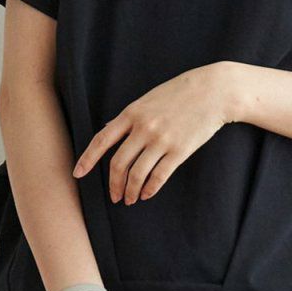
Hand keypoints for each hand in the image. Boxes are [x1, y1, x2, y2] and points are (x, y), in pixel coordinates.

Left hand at [72, 61, 246, 202]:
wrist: (214, 91)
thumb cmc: (179, 93)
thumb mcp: (148, 99)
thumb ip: (128, 117)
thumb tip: (106, 129)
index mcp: (132, 113)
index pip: (102, 140)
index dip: (87, 159)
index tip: (77, 174)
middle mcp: (143, 128)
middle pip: (118, 163)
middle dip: (113, 184)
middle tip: (114, 196)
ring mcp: (161, 140)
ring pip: (137, 174)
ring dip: (130, 191)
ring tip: (130, 199)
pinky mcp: (179, 151)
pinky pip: (159, 176)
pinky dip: (150, 189)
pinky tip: (147, 194)